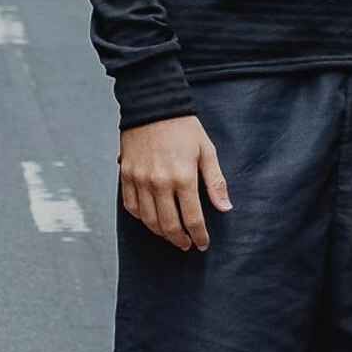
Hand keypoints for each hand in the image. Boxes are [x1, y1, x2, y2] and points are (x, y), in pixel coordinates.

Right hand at [119, 114, 231, 251]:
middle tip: (187, 245)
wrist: (153, 106)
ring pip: (148, 220)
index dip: (199, 235)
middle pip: (168, 225)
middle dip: (180, 239)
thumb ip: (216, 182)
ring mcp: (140, 181)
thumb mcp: (207, 151)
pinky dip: (141, 218)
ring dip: (161, 233)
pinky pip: (131, 207)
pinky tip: (151, 220)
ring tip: (172, 236)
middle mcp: (159, 183)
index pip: (193, 218)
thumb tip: (225, 207)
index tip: (203, 243)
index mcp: (183, 177)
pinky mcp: (126, 176)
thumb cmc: (184, 128)